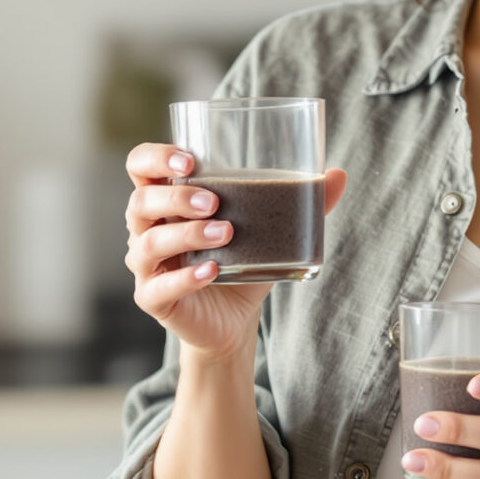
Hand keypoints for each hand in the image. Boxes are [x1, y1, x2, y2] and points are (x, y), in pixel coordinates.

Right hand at [123, 142, 347, 361]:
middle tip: (214, 202)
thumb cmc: (242, 263)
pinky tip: (211, 271)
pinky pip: (158, 287)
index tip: (190, 160)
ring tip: (225, 233)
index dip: (156, 157)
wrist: (234, 322)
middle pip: (140, 201)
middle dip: (176, 197)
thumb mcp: (269, 230)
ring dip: (186, 234)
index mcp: (166, 201)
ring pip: (147, 243)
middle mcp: (147, 229)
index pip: (141, 166)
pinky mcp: (154, 298)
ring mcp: (146, 266)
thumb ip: (299, 202)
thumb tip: (339, 174)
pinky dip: (185, 277)